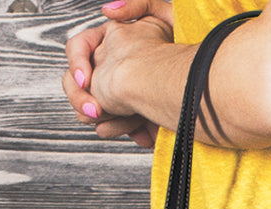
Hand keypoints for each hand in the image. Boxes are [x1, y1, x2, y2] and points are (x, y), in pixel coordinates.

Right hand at [63, 0, 173, 147]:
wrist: (194, 88)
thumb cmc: (184, 51)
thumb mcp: (163, 16)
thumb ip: (137, 5)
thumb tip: (107, 11)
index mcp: (111, 43)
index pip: (78, 49)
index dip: (77, 63)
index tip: (87, 81)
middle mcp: (109, 69)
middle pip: (75, 86)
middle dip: (83, 100)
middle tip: (96, 112)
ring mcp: (115, 95)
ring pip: (90, 111)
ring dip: (108, 119)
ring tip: (129, 124)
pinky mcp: (127, 117)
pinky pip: (112, 128)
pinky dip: (126, 131)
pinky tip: (143, 134)